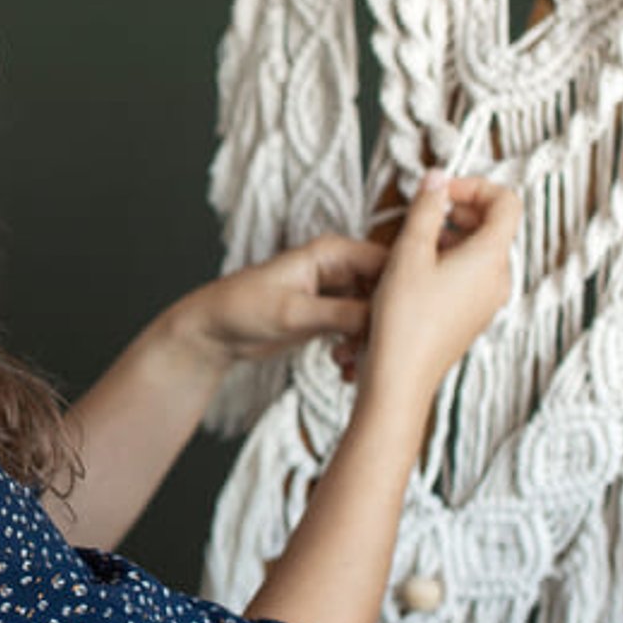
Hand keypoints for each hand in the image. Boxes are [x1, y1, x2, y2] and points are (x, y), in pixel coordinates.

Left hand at [165, 234, 389, 379]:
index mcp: (331, 252)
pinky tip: (344, 369)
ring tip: (348, 362)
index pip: (387, 263)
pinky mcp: (331, 316)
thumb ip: (340, 314)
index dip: (402, 291)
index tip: (407, 323)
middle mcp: (339, 268)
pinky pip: (360, 331)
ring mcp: (337, 293)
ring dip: (369, 341)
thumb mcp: (293, 313)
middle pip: (386, 291)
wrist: (214, 332)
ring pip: (375, 315)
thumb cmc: (242, 308)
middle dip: (384, 323)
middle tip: (374, 351)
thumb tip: (382, 321)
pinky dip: (357, 350)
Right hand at [362, 171, 520, 401]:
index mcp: (491, 258)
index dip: (475, 186)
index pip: (506, 202)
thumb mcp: (409, 252)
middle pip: (494, 225)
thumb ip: (426, 208)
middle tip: (425, 213)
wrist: (402, 378)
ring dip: (451, 235)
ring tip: (414, 244)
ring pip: (481, 250)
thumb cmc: (405, 320)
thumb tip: (437, 178)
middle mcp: (498, 278)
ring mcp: (488, 299)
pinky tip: (416, 272)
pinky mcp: (472, 315)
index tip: (441, 192)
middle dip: (460, 210)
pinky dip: (449, 261)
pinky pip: (471, 275)